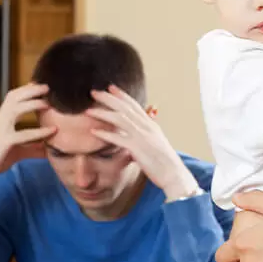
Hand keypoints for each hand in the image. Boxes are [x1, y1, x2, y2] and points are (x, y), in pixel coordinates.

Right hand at [0, 83, 55, 214]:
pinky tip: (52, 130)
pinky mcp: (3, 142)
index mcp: (0, 120)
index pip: (12, 98)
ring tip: (48, 103)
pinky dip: (40, 132)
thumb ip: (32, 148)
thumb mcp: (16, 151)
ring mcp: (0, 130)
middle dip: (30, 90)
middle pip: (13, 97)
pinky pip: (23, 134)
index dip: (25, 90)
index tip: (39, 84)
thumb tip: (47, 147)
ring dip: (33, 103)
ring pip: (16, 109)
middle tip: (47, 87)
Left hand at [86, 85, 199, 199]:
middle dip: (108, 98)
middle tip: (94, 93)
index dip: (122, 95)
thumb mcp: (158, 140)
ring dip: (103, 113)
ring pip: (120, 119)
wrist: (173, 173)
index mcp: (150, 124)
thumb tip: (147, 122)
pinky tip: (94, 132)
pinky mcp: (137, 148)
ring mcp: (142, 136)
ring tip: (88, 111)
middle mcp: (146, 127)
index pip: (134, 105)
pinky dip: (105, 134)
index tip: (111, 88)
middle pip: (124, 108)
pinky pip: (118, 138)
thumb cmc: (165, 160)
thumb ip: (150, 129)